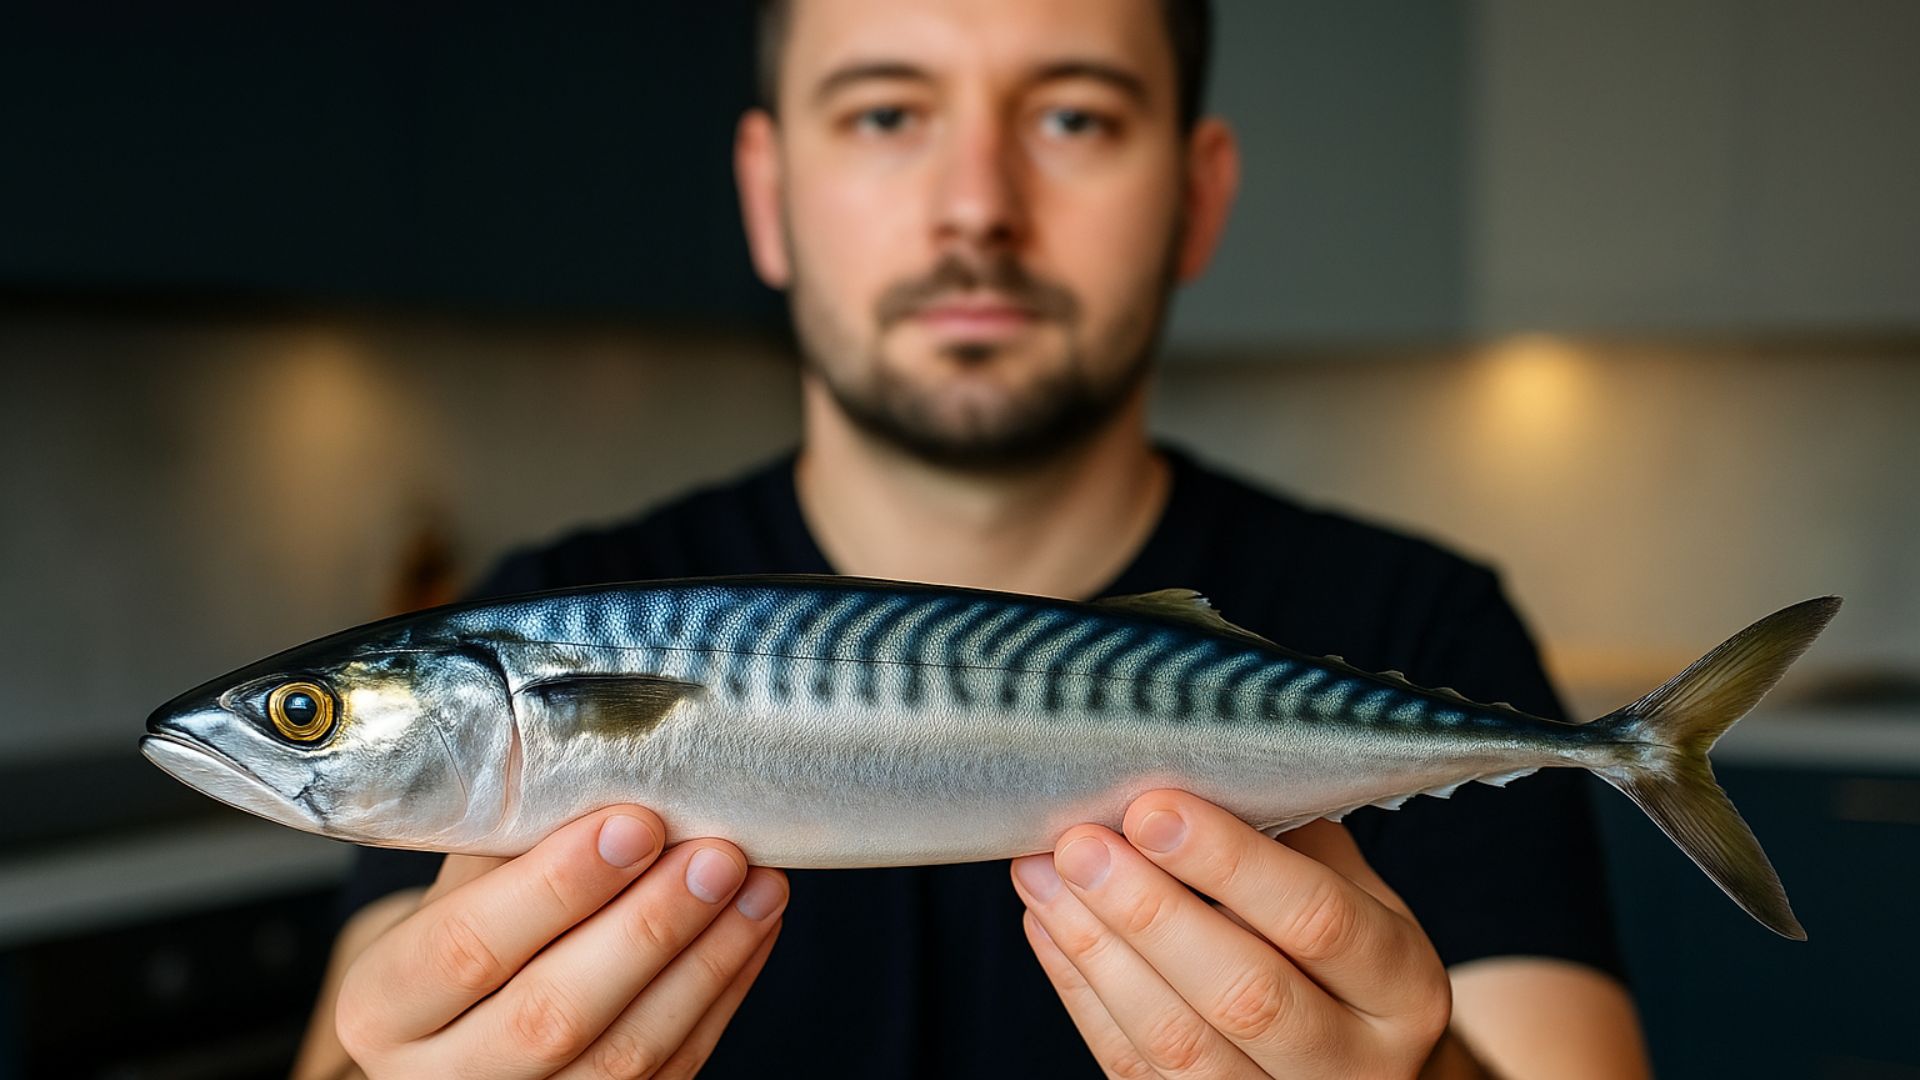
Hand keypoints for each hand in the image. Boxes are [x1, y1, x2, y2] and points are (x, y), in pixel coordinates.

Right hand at [333, 805, 787, 1078]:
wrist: (461, 1027)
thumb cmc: (464, 933)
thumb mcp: (455, 887)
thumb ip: (509, 843)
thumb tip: (606, 768)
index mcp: (383, 1007)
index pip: (467, 947)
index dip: (556, 886)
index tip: (635, 822)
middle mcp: (438, 1078)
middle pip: (552, 1014)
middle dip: (648, 929)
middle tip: (715, 855)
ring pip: (625, 1057)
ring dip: (706, 963)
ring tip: (757, 884)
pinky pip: (672, 1072)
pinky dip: (723, 994)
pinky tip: (753, 929)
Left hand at [1010, 791, 1452, 1078]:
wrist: (1363, 1068)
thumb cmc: (1345, 954)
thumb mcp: (1354, 893)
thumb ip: (1290, 840)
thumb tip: (1189, 769)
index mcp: (1402, 987)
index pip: (1319, 920)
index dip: (1231, 863)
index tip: (1153, 807)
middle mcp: (1356, 1063)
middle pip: (1245, 994)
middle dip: (1150, 912)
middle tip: (1081, 845)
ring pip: (1179, 1045)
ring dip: (1097, 951)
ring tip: (1042, 874)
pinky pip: (1136, 1070)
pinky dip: (1082, 994)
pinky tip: (1049, 926)